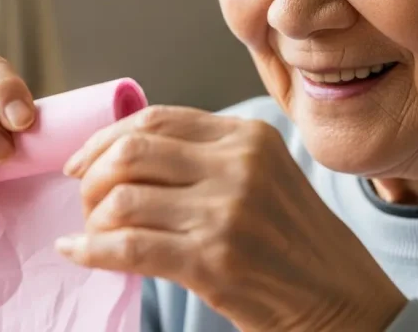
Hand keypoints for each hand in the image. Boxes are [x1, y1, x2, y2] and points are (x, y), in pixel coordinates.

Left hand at [57, 106, 407, 331]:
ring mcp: (226, 213)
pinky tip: (76, 253)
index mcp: (248, 137)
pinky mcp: (213, 262)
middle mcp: (238, 166)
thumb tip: (123, 151)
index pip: (155, 118)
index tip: (80, 162)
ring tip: (95, 233)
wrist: (342, 299)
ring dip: (93, 218)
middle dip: (92, 176)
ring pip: (123, 198)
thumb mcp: (264, 176)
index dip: (104, 138)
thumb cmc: (294, 242)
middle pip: (131, 151)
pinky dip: (90, 250)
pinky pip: (128, 248)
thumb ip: (207, 156)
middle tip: (85, 200)